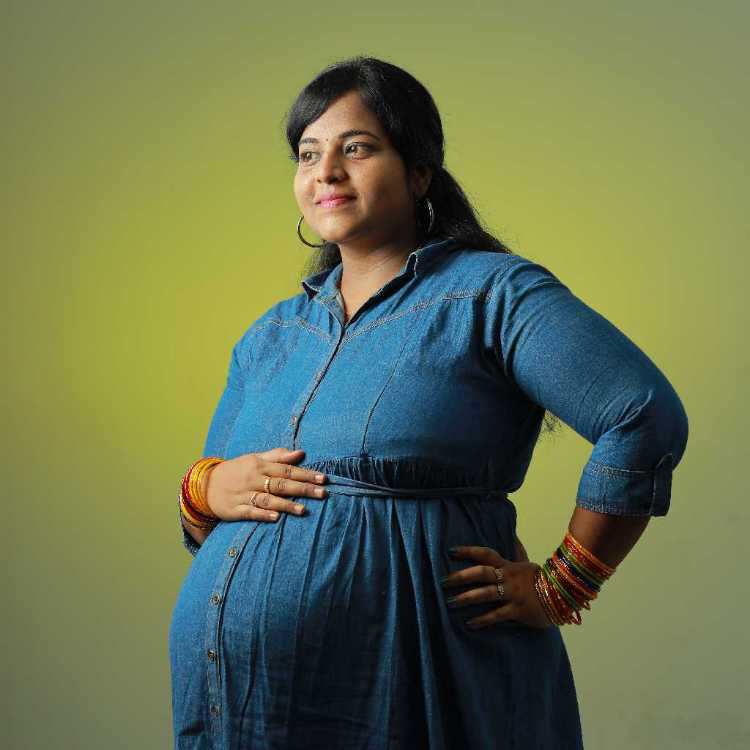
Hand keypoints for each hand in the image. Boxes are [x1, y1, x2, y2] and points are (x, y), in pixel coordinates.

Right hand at [204, 448, 327, 522]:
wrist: (204, 485)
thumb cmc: (236, 471)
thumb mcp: (254, 459)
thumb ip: (277, 456)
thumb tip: (300, 453)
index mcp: (259, 465)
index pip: (286, 469)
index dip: (305, 474)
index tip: (323, 479)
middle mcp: (253, 479)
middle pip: (281, 484)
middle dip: (303, 489)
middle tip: (323, 494)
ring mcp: (243, 494)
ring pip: (267, 499)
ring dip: (286, 505)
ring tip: (303, 510)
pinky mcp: (234, 509)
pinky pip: (250, 512)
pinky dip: (263, 514)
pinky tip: (276, 518)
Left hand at [442, 545, 553, 629]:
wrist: (563, 595)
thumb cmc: (539, 579)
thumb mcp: (526, 563)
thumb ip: (516, 551)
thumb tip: (512, 534)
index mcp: (508, 565)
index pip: (485, 554)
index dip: (468, 551)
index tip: (450, 551)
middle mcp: (508, 577)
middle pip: (481, 573)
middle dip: (461, 577)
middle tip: (443, 581)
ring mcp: (513, 594)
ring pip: (486, 593)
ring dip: (466, 598)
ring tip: (450, 603)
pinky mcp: (519, 610)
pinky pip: (497, 615)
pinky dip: (482, 620)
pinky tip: (469, 624)